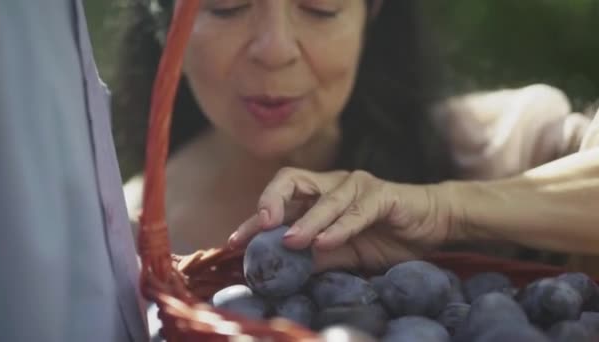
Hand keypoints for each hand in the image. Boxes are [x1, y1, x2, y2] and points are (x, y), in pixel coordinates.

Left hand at [228, 167, 461, 272]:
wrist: (432, 224)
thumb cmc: (385, 236)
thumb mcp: (343, 254)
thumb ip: (313, 258)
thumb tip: (279, 270)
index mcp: (318, 196)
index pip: (279, 199)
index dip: (255, 218)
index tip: (234, 242)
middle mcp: (332, 184)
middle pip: (292, 180)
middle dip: (270, 201)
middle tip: (258, 228)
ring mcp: (357, 186)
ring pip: (324, 198)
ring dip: (306, 222)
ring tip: (289, 243)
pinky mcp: (382, 194)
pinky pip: (357, 210)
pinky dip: (340, 226)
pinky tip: (325, 242)